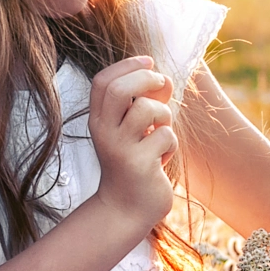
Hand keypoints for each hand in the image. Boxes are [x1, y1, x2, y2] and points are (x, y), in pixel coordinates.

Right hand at [87, 55, 176, 231]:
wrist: (125, 209)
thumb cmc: (133, 165)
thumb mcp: (133, 131)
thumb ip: (143, 103)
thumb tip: (163, 79)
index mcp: (99, 120)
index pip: (103, 81)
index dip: (127, 65)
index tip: (149, 61)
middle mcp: (104, 132)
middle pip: (119, 89)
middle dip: (146, 79)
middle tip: (161, 85)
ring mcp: (120, 148)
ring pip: (147, 109)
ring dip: (164, 115)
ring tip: (160, 133)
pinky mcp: (139, 164)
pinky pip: (165, 136)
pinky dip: (170, 145)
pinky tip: (161, 160)